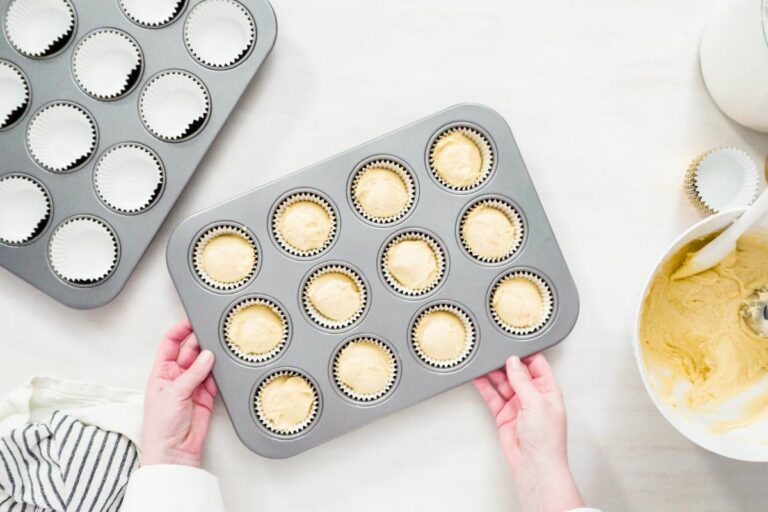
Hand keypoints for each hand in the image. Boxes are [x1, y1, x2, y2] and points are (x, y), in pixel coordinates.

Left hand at [141, 320, 217, 467]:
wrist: (174, 452)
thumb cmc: (160, 427)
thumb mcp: (174, 394)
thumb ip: (193, 373)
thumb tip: (206, 355)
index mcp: (161, 372)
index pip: (170, 344)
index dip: (180, 331)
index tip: (191, 321)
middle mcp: (176, 377)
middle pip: (190, 351)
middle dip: (200, 342)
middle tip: (212, 335)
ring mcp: (192, 386)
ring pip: (204, 364)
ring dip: (211, 357)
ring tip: (220, 350)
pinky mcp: (206, 396)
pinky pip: (214, 379)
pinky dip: (220, 372)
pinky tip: (223, 367)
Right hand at [475, 354, 583, 511]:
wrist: (534, 466)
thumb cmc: (547, 441)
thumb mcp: (536, 403)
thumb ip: (522, 380)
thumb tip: (514, 362)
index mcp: (548, 390)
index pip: (536, 364)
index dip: (524, 354)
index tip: (511, 344)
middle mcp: (533, 396)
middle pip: (516, 372)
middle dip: (505, 362)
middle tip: (493, 352)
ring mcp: (517, 405)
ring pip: (503, 383)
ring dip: (493, 373)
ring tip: (482, 362)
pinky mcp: (504, 415)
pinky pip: (492, 397)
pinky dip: (484, 387)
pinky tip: (478, 378)